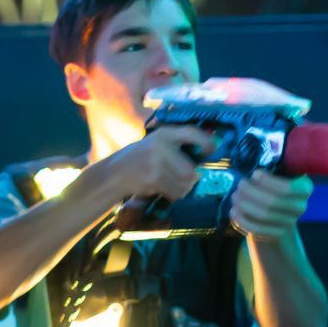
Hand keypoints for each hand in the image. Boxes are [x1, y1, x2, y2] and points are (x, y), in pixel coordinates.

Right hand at [100, 124, 217, 201]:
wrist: (116, 172)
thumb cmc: (140, 157)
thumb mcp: (156, 143)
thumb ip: (176, 144)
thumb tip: (206, 153)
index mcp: (164, 133)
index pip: (192, 133)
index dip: (206, 142)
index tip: (211, 151)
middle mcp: (161, 146)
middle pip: (190, 169)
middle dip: (191, 177)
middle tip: (188, 178)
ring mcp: (156, 163)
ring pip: (184, 182)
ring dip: (183, 187)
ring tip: (174, 184)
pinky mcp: (153, 179)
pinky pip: (174, 191)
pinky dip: (174, 193)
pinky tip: (165, 189)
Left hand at [230, 169, 313, 240]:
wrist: (279, 216)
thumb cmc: (276, 189)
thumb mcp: (278, 177)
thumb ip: (270, 172)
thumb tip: (248, 167)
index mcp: (304, 189)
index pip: (288, 188)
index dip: (268, 181)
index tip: (255, 174)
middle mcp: (300, 206)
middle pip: (272, 201)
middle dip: (250, 191)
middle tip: (240, 184)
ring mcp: (289, 222)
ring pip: (263, 214)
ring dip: (244, 204)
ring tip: (235, 196)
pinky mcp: (277, 234)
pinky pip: (257, 228)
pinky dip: (242, 219)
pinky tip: (234, 210)